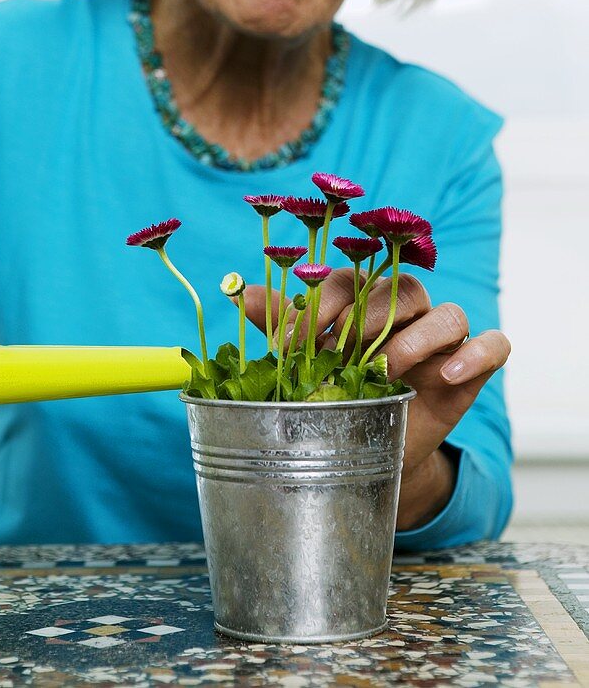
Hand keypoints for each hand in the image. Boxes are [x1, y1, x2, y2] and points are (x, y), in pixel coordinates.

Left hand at [243, 269, 510, 528]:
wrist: (374, 452)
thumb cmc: (337, 396)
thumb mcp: (305, 363)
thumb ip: (281, 325)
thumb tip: (237, 291)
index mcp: (362, 299)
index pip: (348, 280)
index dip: (320, 304)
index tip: (292, 342)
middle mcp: (405, 311)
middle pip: (400, 290)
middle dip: (368, 319)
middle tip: (341, 353)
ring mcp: (442, 339)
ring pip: (448, 313)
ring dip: (418, 337)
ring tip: (388, 369)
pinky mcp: (470, 369)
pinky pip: (494, 345)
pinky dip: (476, 353)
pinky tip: (446, 375)